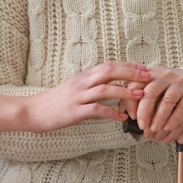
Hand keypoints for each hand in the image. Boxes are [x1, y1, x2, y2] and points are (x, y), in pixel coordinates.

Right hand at [29, 62, 149, 131]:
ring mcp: (78, 96)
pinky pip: (96, 110)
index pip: (108, 65)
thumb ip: (93, 84)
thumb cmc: (57, 101)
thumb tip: (115, 84)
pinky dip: (111, 112)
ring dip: (125, 91)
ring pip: (105, 89)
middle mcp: (82, 83)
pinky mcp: (75, 111)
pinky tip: (122, 117)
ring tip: (141, 95)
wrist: (34, 110)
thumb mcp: (76, 87)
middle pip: (109, 72)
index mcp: (84, 76)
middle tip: (148, 76)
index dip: (127, 66)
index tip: (143, 68)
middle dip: (130, 73)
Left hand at [124, 66, 182, 145]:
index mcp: (151, 74)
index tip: (132, 117)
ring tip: (157, 130)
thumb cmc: (166, 89)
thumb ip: (135, 98)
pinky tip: (176, 134)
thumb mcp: (150, 88)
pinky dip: (179, 122)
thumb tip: (120, 111)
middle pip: (152, 92)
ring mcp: (181, 82)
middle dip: (146, 112)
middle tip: (144, 128)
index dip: (132, 102)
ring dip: (162, 118)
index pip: (136, 85)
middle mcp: (165, 75)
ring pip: (169, 100)